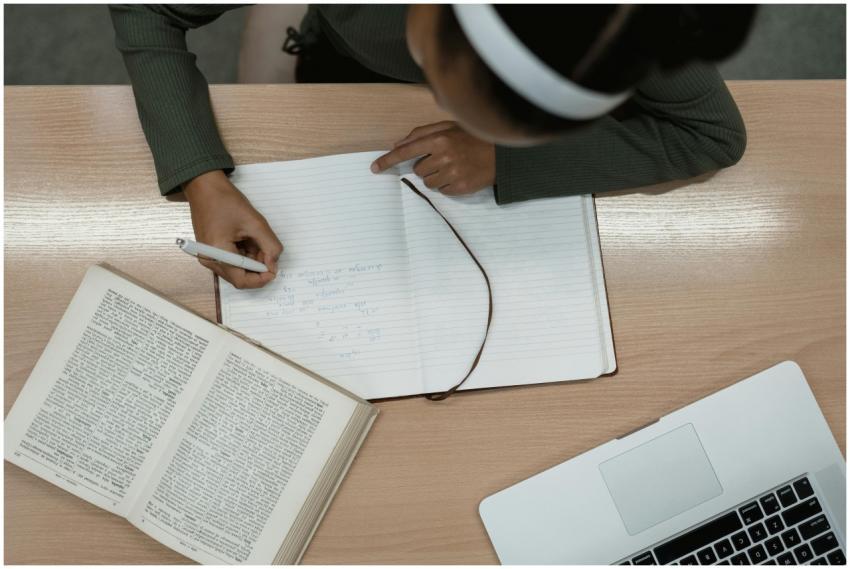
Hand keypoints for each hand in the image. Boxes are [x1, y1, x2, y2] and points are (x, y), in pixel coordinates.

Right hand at [183, 170, 282, 288]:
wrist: (204, 186)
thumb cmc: (226, 201)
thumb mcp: (255, 223)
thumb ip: (270, 246)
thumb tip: (274, 264)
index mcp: (217, 254)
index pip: (242, 281)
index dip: (261, 278)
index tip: (274, 267)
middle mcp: (209, 260)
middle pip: (239, 277)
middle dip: (257, 267)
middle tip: (268, 251)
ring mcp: (208, 256)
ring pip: (236, 269)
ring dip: (251, 260)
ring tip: (257, 240)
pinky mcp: (210, 250)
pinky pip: (230, 260)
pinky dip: (243, 255)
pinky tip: (248, 239)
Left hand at [371, 121, 495, 195]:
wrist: (500, 154)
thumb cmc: (473, 138)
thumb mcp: (449, 127)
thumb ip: (422, 133)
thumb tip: (398, 144)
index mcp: (439, 139)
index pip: (406, 152)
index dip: (388, 160)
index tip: (374, 168)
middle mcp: (444, 156)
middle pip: (418, 170)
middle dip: (426, 166)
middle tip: (443, 159)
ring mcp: (452, 173)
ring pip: (428, 182)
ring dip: (435, 177)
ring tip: (452, 167)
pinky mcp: (460, 187)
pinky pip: (441, 191)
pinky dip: (446, 185)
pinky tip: (459, 175)